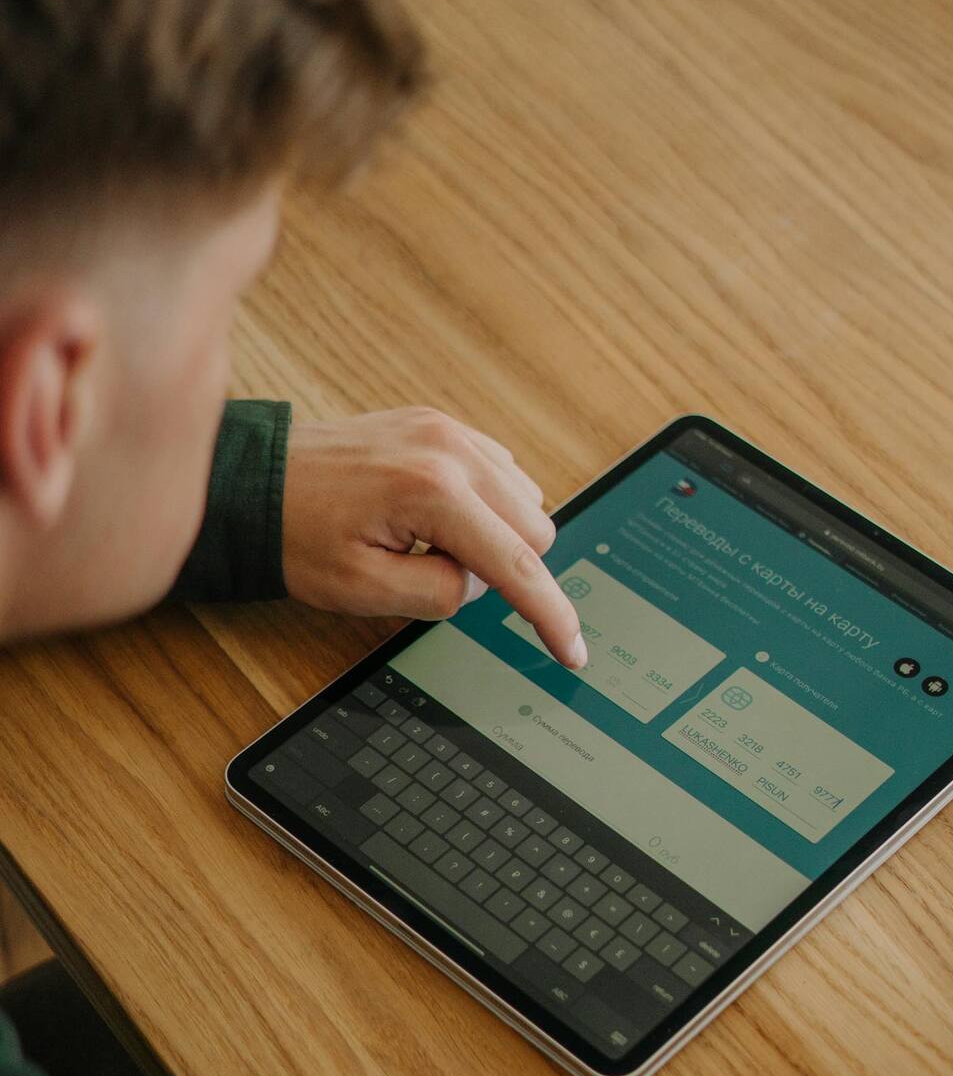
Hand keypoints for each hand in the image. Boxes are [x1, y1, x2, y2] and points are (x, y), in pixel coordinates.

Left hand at [281, 408, 586, 668]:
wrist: (257, 484)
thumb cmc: (298, 535)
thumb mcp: (365, 590)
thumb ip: (441, 594)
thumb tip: (480, 581)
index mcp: (432, 492)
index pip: (518, 565)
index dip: (551, 615)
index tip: (572, 651)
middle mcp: (450, 450)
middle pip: (535, 528)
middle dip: (507, 566)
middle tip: (439, 572)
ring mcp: (447, 430)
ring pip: (526, 498)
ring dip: (497, 534)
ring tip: (431, 542)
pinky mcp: (439, 424)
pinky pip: (500, 470)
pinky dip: (486, 503)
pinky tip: (439, 517)